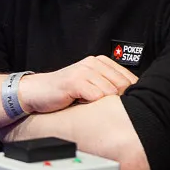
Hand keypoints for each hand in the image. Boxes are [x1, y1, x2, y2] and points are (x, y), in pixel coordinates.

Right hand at [18, 55, 136, 113]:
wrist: (36, 92)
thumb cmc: (64, 92)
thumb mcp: (90, 85)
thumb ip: (108, 85)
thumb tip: (133, 98)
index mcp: (100, 62)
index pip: (128, 78)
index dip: (129, 94)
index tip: (123, 105)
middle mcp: (93, 63)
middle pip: (122, 85)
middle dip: (118, 100)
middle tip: (105, 107)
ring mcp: (84, 71)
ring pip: (110, 92)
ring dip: (103, 104)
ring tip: (89, 104)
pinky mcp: (75, 81)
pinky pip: (96, 96)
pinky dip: (92, 105)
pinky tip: (81, 103)